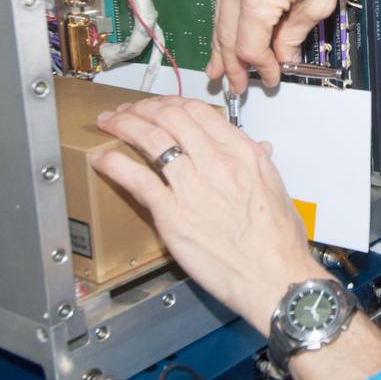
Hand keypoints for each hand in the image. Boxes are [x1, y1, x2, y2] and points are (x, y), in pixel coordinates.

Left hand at [93, 96, 324, 329]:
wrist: (274, 277)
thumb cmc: (278, 241)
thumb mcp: (277, 190)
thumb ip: (261, 163)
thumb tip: (259, 147)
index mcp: (243, 153)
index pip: (200, 111)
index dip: (173, 103)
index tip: (160, 107)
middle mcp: (217, 162)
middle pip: (171, 117)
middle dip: (143, 108)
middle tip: (129, 111)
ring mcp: (192, 186)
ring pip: (150, 138)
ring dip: (123, 124)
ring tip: (109, 122)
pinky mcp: (172, 214)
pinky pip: (136, 178)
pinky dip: (114, 163)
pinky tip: (101, 158)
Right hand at [206, 0, 380, 92]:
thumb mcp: (318, 3)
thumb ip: (294, 34)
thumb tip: (282, 54)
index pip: (249, 46)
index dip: (260, 67)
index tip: (272, 76)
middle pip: (226, 33)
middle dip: (231, 63)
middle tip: (232, 84)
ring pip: (220, 14)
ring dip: (221, 42)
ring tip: (218, 66)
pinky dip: (227, 16)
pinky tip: (227, 30)